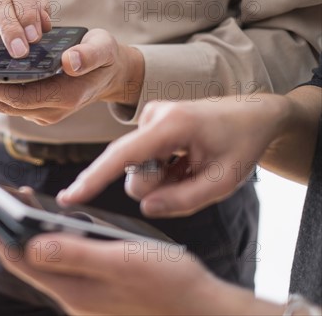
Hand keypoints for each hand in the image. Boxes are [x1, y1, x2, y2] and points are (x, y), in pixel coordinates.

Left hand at [0, 29, 144, 124]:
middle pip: (4, 103)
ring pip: (4, 103)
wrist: (111, 74)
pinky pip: (10, 99)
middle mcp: (50, 110)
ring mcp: (42, 112)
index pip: (19, 98)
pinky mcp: (37, 107)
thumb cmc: (104, 58)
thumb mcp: (103, 48)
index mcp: (64, 97)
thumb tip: (69, 62)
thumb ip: (88, 55)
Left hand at [0, 209, 281, 314]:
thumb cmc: (171, 285)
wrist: (201, 310)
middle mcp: (73, 294)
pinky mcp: (97, 289)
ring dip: (29, 233)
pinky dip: (52, 240)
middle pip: (28, 260)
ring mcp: (85, 293)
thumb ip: (77, 254)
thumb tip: (31, 244)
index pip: (20, 259)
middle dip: (9, 229)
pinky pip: (63, 262)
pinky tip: (58, 226)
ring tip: (23, 205)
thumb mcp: (124, 262)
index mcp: (74, 288)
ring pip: (45, 260)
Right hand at [58, 96, 289, 216]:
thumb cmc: (240, 144)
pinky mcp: (149, 123)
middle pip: (132, 170)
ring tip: (191, 166)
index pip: (122, 156)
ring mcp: (149, 117)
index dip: (94, 179)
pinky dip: (162, 169)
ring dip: (162, 178)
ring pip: (137, 169)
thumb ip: (184, 200)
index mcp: (171, 125)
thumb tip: (145, 207)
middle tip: (192, 176)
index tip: (69, 197)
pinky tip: (184, 160)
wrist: (252, 115)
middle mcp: (152, 116)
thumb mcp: (223, 182)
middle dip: (157, 185)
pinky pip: (142, 160)